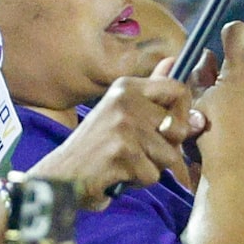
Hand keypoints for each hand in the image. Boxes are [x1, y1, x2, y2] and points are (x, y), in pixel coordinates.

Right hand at [31, 64, 202, 197]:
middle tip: (139, 151)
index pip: (177, 89)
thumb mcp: (120, 111)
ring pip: (169, 156)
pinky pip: (153, 175)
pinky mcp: (123, 153)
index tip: (169, 128)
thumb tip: (174, 62)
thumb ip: (150, 92)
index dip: (183, 113)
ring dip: (151, 167)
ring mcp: (124, 126)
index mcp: (126, 87)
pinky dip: (138, 181)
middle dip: (167, 149)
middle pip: (179, 128)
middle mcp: (126, 101)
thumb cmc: (95, 146)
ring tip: (126, 162)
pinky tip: (117, 174)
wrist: (61, 176)